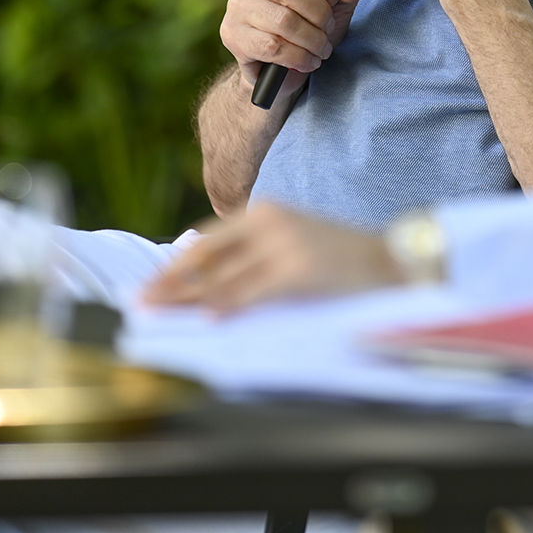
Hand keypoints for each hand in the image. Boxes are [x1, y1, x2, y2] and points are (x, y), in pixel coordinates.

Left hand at [142, 204, 404, 312]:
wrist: (392, 260)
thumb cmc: (342, 258)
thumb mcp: (293, 241)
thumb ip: (254, 253)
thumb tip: (209, 284)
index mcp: (264, 212)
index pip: (206, 242)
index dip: (174, 266)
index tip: (150, 286)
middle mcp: (268, 222)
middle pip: (205, 258)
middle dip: (170, 284)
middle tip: (140, 304)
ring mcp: (282, 245)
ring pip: (222, 279)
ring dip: (187, 300)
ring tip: (160, 315)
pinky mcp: (296, 270)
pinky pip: (250, 293)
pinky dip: (226, 307)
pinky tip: (206, 320)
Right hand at [219, 0, 368, 103]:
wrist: (279, 65)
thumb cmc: (309, 23)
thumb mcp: (338, 1)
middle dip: (319, 13)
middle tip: (328, 28)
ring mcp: (237, 5)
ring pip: (282, 20)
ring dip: (312, 39)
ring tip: (321, 47)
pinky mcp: (232, 34)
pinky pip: (271, 45)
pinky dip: (298, 57)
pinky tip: (308, 61)